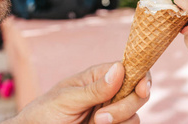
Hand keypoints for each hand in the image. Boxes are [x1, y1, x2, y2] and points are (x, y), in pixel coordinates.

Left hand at [2, 62, 150, 123]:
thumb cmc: (44, 113)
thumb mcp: (67, 99)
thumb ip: (95, 88)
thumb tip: (120, 69)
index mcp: (99, 76)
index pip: (130, 69)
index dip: (141, 76)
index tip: (142, 89)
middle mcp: (110, 92)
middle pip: (138, 92)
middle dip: (126, 105)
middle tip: (100, 117)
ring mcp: (112, 111)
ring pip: (135, 113)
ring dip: (120, 120)